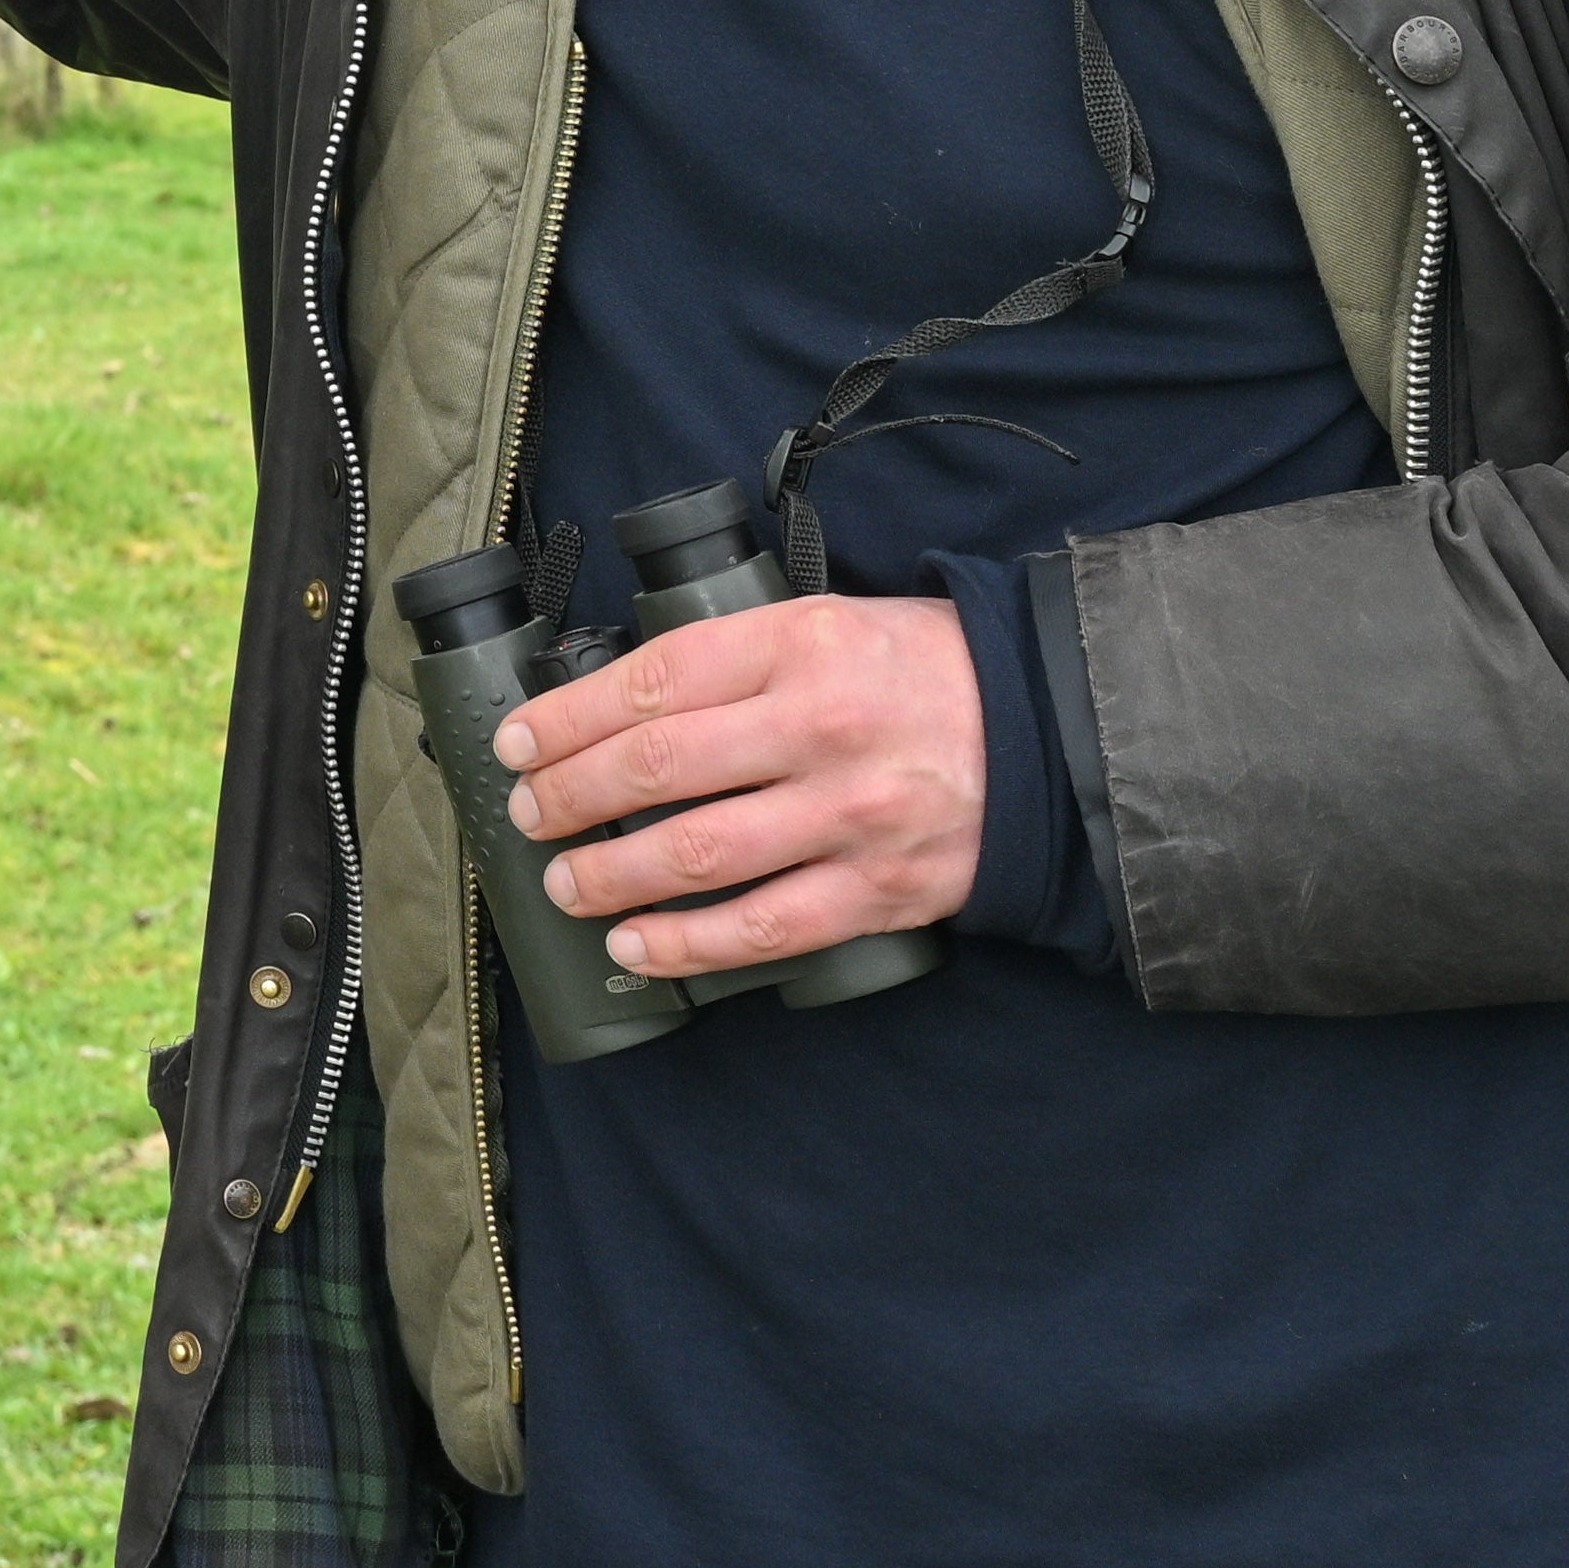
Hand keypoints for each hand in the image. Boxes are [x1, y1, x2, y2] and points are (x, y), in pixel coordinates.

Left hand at [492, 590, 987, 980]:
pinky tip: (634, 945)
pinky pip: (761, 929)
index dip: (567, 719)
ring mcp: (849, 815)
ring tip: (564, 881)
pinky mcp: (876, 890)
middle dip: (569, 796)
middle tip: (526, 813)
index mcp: (800, 644)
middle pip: (658, 767)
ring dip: (611, 874)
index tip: (517, 742)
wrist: (1050, 735)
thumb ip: (734, 657)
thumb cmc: (921, 672)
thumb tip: (613, 705)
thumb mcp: (827, 622)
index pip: (653, 681)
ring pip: (698, 855)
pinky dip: (686, 945)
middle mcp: (820, 727)